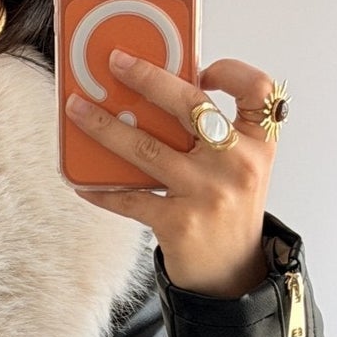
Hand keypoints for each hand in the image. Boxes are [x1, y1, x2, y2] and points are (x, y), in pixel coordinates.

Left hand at [65, 51, 277, 296]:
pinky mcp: (178, 222)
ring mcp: (207, 193)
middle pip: (190, 106)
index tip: (200, 69)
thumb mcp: (238, 168)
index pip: (258, 90)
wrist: (232, 274)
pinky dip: (101, 189)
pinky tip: (81, 183)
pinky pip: (129, 198)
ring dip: (105, 126)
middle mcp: (237, 164)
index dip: (231, 71)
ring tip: (78, 110)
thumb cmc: (229, 211)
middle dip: (147, 78)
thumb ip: (214, 134)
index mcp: (258, 144)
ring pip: (147, 147)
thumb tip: (155, 93)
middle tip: (116, 62)